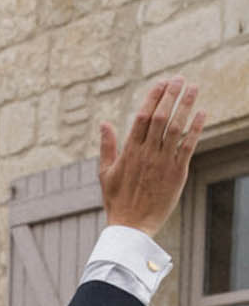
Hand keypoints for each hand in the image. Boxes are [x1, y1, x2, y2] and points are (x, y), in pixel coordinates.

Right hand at [99, 78, 205, 236]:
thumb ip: (107, 147)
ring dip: (186, 105)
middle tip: (179, 78)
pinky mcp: (177, 173)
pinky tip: (202, 113)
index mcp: (129, 152)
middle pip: (161, 117)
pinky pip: (188, 146)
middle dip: (171, 95)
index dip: (153, 98)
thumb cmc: (117, 201)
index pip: (142, 117)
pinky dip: (196, 128)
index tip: (161, 83)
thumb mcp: (106, 174)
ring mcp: (163, 163)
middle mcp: (147, 154)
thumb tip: (104, 123)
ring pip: (176, 127)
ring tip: (194, 88)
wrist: (131, 227)